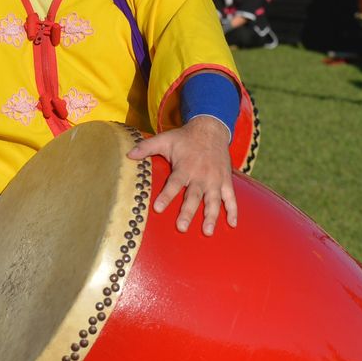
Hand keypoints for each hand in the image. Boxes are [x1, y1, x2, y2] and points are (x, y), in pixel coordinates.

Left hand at [126, 115, 237, 235]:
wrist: (211, 129)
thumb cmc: (185, 137)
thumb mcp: (164, 139)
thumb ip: (146, 147)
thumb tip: (128, 155)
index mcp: (184, 167)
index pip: (174, 184)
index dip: (166, 196)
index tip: (157, 208)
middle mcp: (200, 175)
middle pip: (193, 196)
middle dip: (187, 212)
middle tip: (181, 227)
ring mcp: (215, 179)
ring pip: (213, 200)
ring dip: (211, 216)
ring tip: (207, 231)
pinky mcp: (226, 181)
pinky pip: (231, 198)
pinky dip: (233, 210)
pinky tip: (232, 224)